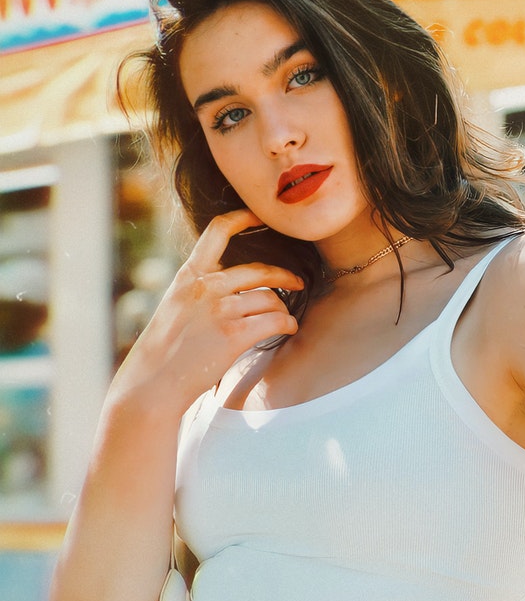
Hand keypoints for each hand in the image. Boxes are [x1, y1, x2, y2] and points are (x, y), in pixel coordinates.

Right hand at [111, 209, 302, 411]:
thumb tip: (233, 284)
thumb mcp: (175, 307)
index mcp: (188, 276)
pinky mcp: (234, 334)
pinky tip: (288, 329)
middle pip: (259, 270)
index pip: (218, 231)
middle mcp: (206, 287)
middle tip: (296, 282)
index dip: (243, 217)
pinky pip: (275, 321)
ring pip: (270, 299)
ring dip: (283, 309)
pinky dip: (287, 324)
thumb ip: (200, 290)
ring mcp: (220, 309)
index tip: (260, 215)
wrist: (152, 384)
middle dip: (283, 276)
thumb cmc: (164, 351)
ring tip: (284, 319)